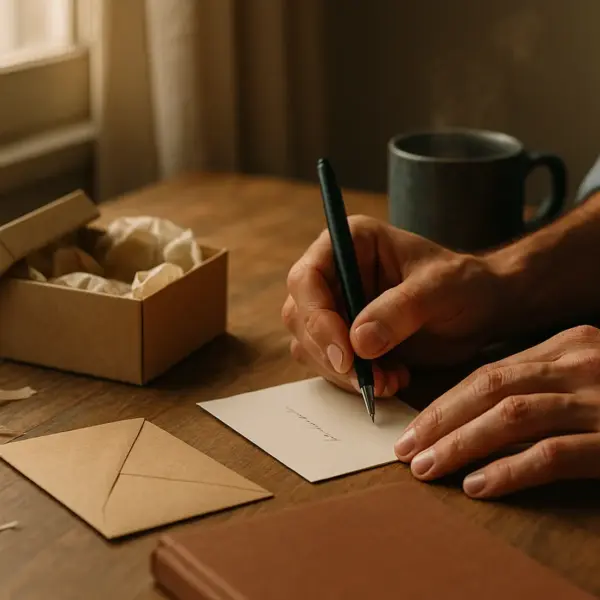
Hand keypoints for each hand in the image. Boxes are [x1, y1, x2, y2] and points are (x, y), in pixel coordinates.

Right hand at [283, 215, 509, 396]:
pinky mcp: (343, 336)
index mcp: (351, 241)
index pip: (307, 278)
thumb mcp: (440, 289)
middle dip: (330, 353)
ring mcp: (335, 306)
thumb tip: (358, 342)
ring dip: (343, 372)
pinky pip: (329, 365)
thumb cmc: (463, 284)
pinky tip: (392, 379)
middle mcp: (334, 271)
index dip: (317, 317)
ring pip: (309, 345)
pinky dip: (355, 380)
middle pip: (300, 315)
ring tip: (390, 380)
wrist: (479, 309)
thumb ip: (400, 310)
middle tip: (368, 380)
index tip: (345, 355)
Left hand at [395, 325, 599, 497]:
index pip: (490, 373)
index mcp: (568, 346)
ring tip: (427, 468)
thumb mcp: (587, 376)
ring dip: (461, 445)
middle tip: (406, 449)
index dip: (445, 402)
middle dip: (440, 421)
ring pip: (511, 417)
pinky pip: (552, 455)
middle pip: (491, 389)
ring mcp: (599, 400)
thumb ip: (540, 384)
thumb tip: (476, 416)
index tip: (414, 428)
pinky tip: (476, 485)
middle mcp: (580, 364)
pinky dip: (508, 470)